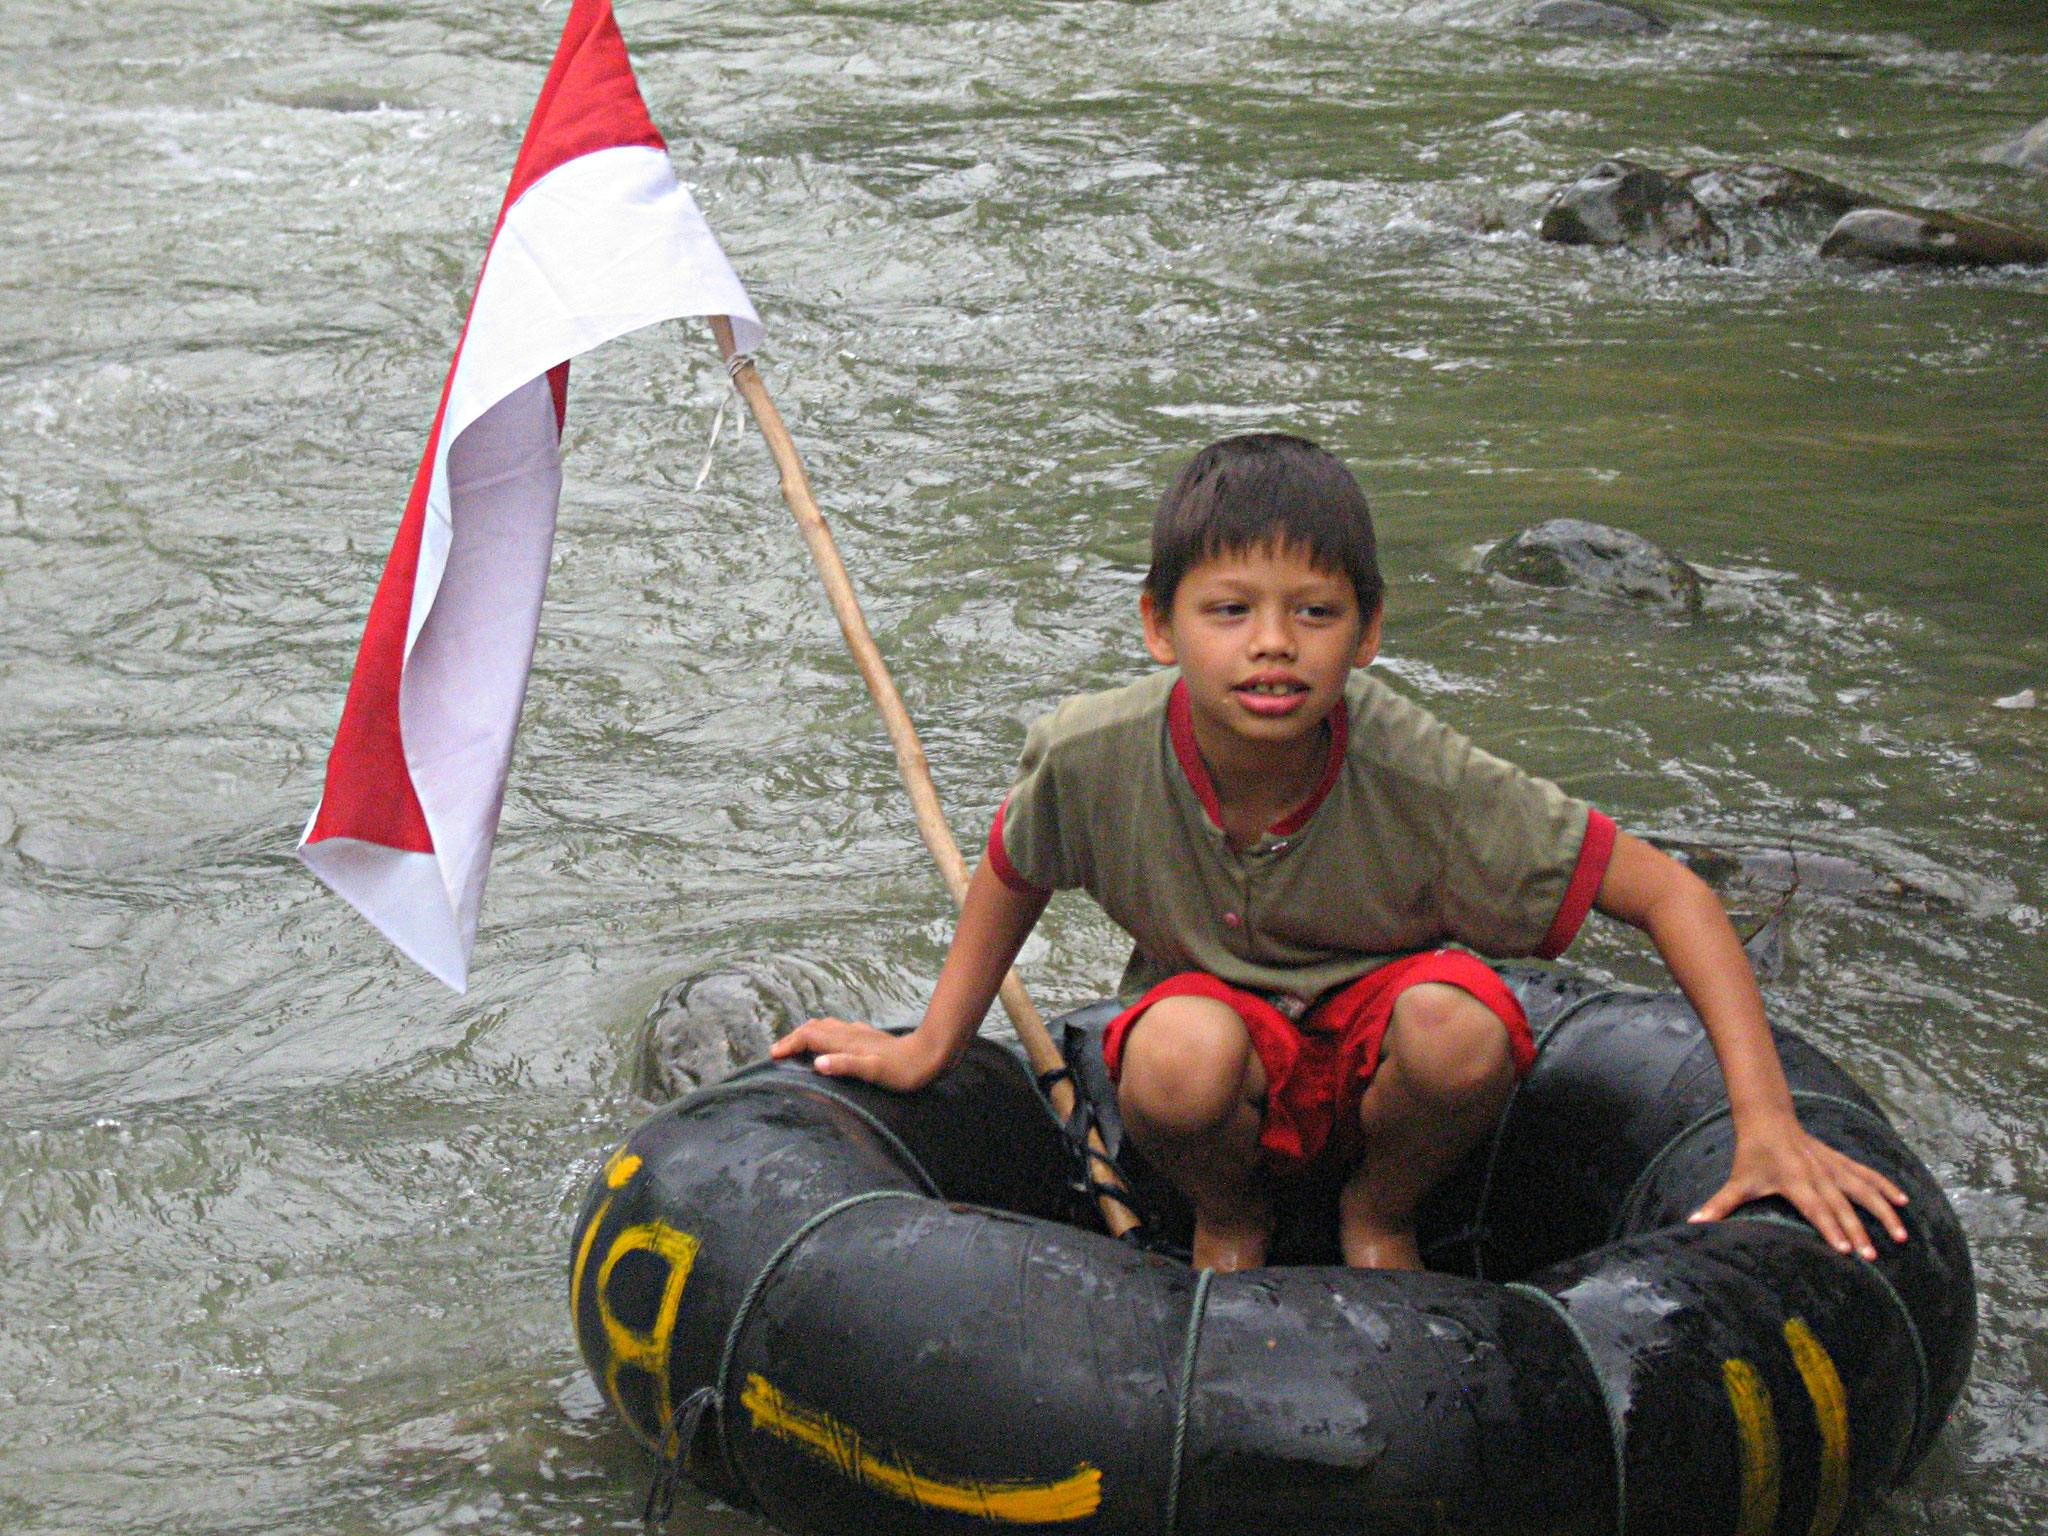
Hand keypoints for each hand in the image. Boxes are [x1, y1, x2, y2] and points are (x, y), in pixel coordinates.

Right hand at [768, 1016, 941, 1092]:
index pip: (809, 1037)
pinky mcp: (869, 1037)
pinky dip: (824, 1034)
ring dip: (807, 1033)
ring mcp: (860, 1034)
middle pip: (814, 1028)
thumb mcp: (874, 1071)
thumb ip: (846, 1065)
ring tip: (797, 1045)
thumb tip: (818, 1062)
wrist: (930, 1055)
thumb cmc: (903, 1070)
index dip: (789, 1044)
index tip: (774, 1056)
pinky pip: (838, 1030)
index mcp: (846, 1042)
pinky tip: (831, 1042)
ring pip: (826, 1027)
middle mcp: (850, 1034)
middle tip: (779, 1051)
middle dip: (793, 1037)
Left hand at [1689, 1115, 1909, 1260]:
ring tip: (1901, 1234)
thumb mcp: (1737, 1181)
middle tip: (1873, 1256)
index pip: (1815, 1208)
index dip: (1830, 1228)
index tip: (1845, 1249)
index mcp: (1794, 1181)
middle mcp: (1817, 1173)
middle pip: (1842, 1205)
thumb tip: (1693, 1222)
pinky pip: (1868, 1173)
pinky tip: (1904, 1201)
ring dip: (1882, 1210)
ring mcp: (1832, 1165)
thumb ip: (1719, 1204)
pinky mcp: (1840, 1160)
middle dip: (1858, 1230)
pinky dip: (1886, 1185)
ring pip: (1863, 1188)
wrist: (1767, 1119)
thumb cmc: (1752, 1155)